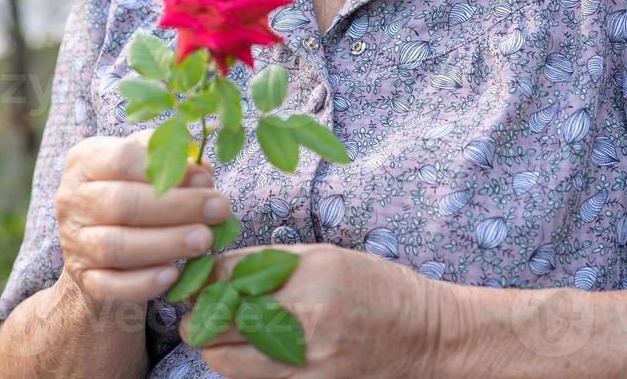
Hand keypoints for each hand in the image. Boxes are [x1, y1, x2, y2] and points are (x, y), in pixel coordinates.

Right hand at [54, 129, 232, 309]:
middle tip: (219, 209)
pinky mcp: (83, 280)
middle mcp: (72, 200)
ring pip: (116, 246)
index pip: (123, 159)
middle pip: (122, 203)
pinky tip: (174, 274)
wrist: (100, 247)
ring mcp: (74, 243)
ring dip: (166, 243)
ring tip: (205, 240)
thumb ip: (172, 162)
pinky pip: (110, 286)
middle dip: (177, 207)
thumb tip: (203, 171)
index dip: (167, 169)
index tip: (207, 180)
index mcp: (85, 162)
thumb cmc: (133, 193)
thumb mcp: (146, 168)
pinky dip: (143, 282)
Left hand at [178, 242, 445, 377]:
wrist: (428, 338)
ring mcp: (308, 356)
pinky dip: (243, 368)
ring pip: (225, 359)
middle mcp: (306, 312)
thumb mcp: (330, 258)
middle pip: (216, 319)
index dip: (202, 278)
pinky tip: (256, 354)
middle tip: (204, 312)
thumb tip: (220, 270)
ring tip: (230, 335)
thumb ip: (275, 264)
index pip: (226, 273)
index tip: (198, 280)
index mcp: (311, 269)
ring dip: (217, 347)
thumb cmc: (380, 290)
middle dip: (201, 316)